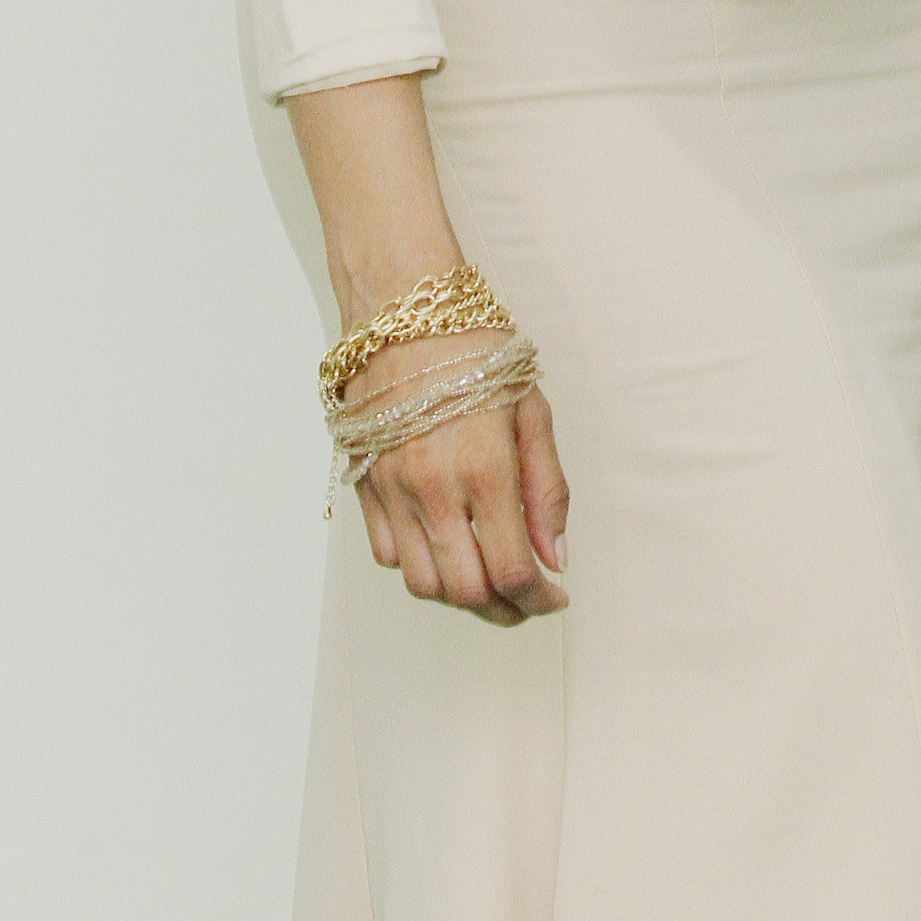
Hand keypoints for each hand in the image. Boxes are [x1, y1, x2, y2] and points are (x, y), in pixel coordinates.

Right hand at [349, 335, 569, 628]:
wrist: (402, 309)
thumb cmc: (475, 347)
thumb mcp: (531, 407)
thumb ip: (546, 487)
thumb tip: (556, 557)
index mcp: (483, 467)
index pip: (512, 570)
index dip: (538, 599)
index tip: (555, 597)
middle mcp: (432, 488)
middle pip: (466, 592)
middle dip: (505, 610)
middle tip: (527, 600)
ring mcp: (392, 491)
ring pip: (423, 584)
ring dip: (461, 595)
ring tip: (489, 576)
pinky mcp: (364, 486)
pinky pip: (389, 555)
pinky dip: (421, 566)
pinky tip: (447, 544)